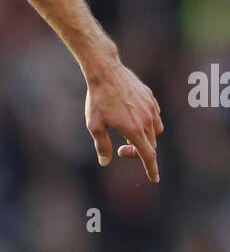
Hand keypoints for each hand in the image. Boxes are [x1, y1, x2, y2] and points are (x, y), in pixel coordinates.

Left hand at [85, 60, 162, 182]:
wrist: (106, 72)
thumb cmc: (98, 99)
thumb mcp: (94, 126)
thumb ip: (102, 146)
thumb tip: (105, 161)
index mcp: (134, 130)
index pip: (148, 155)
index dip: (151, 169)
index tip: (154, 179)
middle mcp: (146, 120)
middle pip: (150, 145)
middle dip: (137, 152)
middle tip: (120, 149)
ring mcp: (150, 108)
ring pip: (156, 131)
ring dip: (145, 138)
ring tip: (128, 133)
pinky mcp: (150, 98)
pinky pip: (155, 116)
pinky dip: (149, 123)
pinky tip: (136, 119)